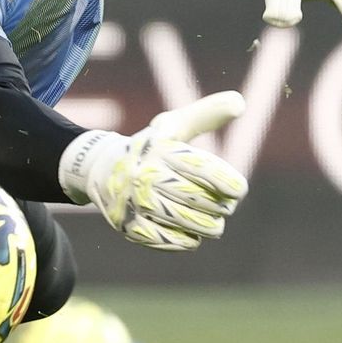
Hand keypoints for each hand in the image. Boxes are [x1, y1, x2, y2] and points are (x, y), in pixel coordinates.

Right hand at [59, 92, 248, 251]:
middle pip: (199, 199)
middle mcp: (145, 174)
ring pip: (188, 223)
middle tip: (225, 206)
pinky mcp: (130, 225)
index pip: (202, 168)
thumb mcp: (173, 126)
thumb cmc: (149, 147)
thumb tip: (240, 102)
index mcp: (160, 149)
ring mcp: (136, 202)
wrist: (101, 168)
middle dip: (220, 206)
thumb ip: (206, 115)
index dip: (227, 182)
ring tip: (213, 223)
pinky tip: (191, 234)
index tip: (239, 189)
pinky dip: (187, 240)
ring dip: (209, 226)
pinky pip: (170, 240)